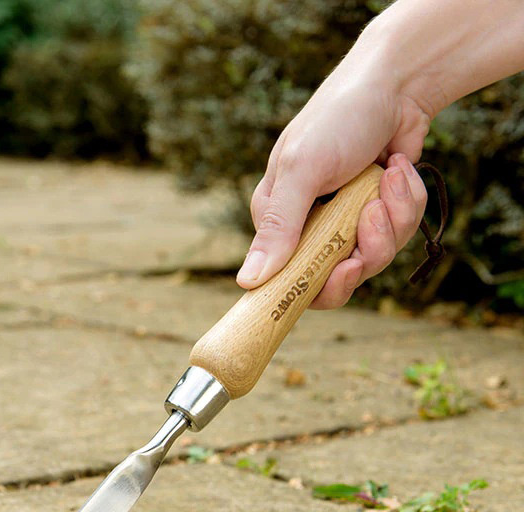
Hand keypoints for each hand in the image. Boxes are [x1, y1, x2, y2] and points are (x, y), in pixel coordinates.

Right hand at [236, 37, 429, 307]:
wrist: (397, 83)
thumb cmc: (339, 117)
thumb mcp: (302, 170)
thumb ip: (278, 228)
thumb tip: (246, 282)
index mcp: (278, 222)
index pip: (287, 280)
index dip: (317, 286)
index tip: (345, 270)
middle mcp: (309, 229)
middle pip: (337, 279)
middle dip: (366, 251)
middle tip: (373, 217)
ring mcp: (346, 225)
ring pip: (374, 257)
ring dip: (392, 219)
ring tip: (390, 176)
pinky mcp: (379, 217)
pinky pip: (399, 234)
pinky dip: (406, 202)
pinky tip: (399, 169)